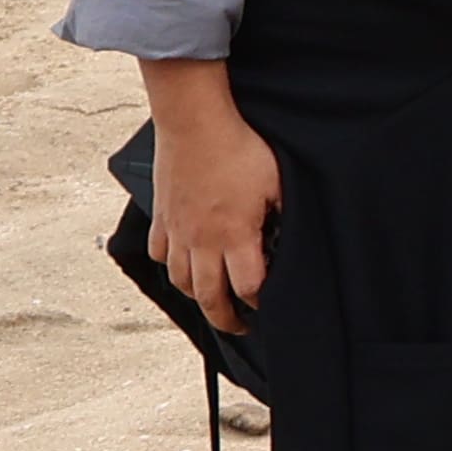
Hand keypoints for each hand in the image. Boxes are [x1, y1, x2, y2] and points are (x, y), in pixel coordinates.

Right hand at [138, 61, 280, 332]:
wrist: (195, 123)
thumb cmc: (239, 148)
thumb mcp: (278, 183)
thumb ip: (283, 215)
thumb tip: (292, 235)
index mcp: (234, 236)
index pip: (246, 287)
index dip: (260, 301)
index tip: (269, 304)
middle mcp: (201, 241)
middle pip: (208, 297)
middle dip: (225, 319)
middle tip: (239, 327)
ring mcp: (176, 230)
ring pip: (180, 280)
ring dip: (197, 296)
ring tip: (212, 301)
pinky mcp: (161, 217)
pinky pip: (159, 252)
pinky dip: (170, 265)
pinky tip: (182, 265)